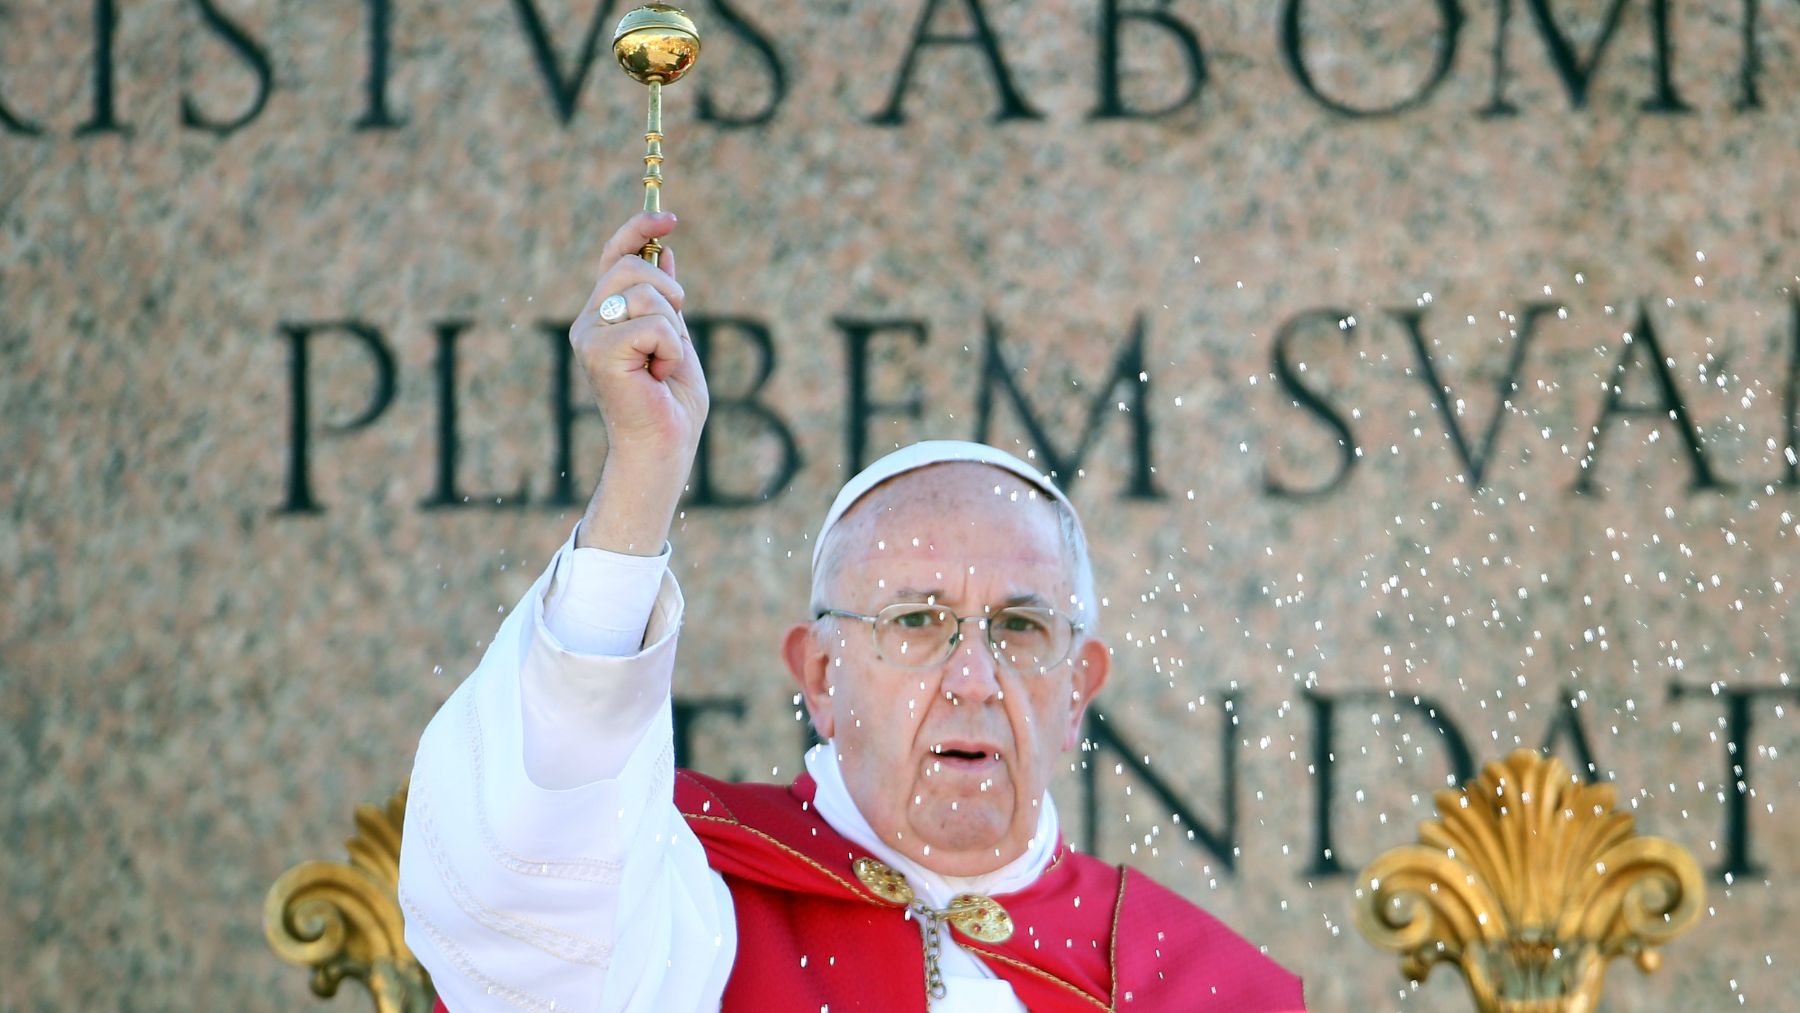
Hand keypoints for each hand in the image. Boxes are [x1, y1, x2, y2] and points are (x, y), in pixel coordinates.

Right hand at [569, 212, 708, 553]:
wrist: (664, 447)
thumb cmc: (672, 404)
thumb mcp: (676, 338)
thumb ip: (665, 299)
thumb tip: (665, 251)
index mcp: (605, 315)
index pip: (614, 254)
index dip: (639, 230)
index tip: (670, 218)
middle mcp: (589, 321)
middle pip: (633, 266)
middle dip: (669, 295)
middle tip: (673, 337)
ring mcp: (589, 335)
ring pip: (647, 295)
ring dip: (673, 331)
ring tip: (663, 365)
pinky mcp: (598, 351)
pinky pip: (653, 325)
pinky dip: (670, 351)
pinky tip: (659, 376)